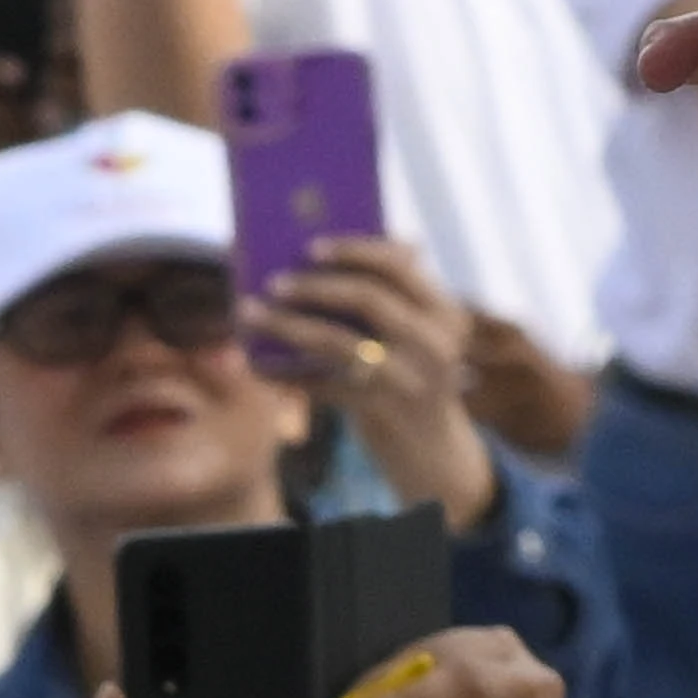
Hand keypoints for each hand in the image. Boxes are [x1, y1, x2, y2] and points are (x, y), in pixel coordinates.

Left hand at [248, 231, 501, 537]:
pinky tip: (258, 365)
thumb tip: (329, 252)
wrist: (434, 452)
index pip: (401, 267)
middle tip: (273, 281)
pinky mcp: (382, 413)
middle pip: (368, 300)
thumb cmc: (414, 377)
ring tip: (250, 311)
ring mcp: (410, 380)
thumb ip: (394, 297)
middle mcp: (435, 344)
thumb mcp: (420, 336)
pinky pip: (323, 386)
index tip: (311, 246)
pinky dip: (287, 374)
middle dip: (315, 287)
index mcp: (446, 313)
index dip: (355, 251)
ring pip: (339, 342)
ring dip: (289, 325)